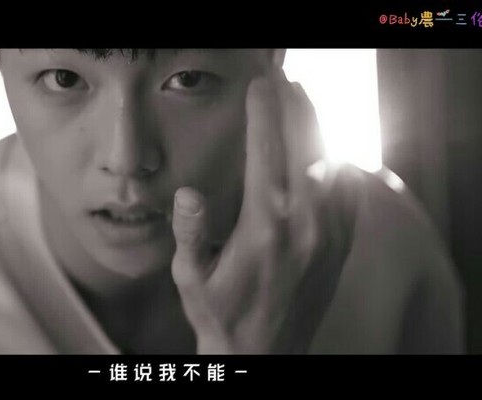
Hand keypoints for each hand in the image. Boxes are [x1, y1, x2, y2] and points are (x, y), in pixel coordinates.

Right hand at [171, 67, 325, 353]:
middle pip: (307, 144)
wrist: (265, 354)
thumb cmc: (221, 314)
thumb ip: (189, 230)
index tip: (261, 85)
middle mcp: (303, 222)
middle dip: (298, 106)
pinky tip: (326, 154)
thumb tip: (189, 192)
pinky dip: (339, 164)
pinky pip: (349, 193)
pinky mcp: (341, 246)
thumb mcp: (191, 276)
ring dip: (319, 130)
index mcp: (263, 223)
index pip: (266, 149)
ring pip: (333, 162)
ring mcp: (329, 234)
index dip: (264, 110)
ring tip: (306, 106)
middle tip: (288, 82)